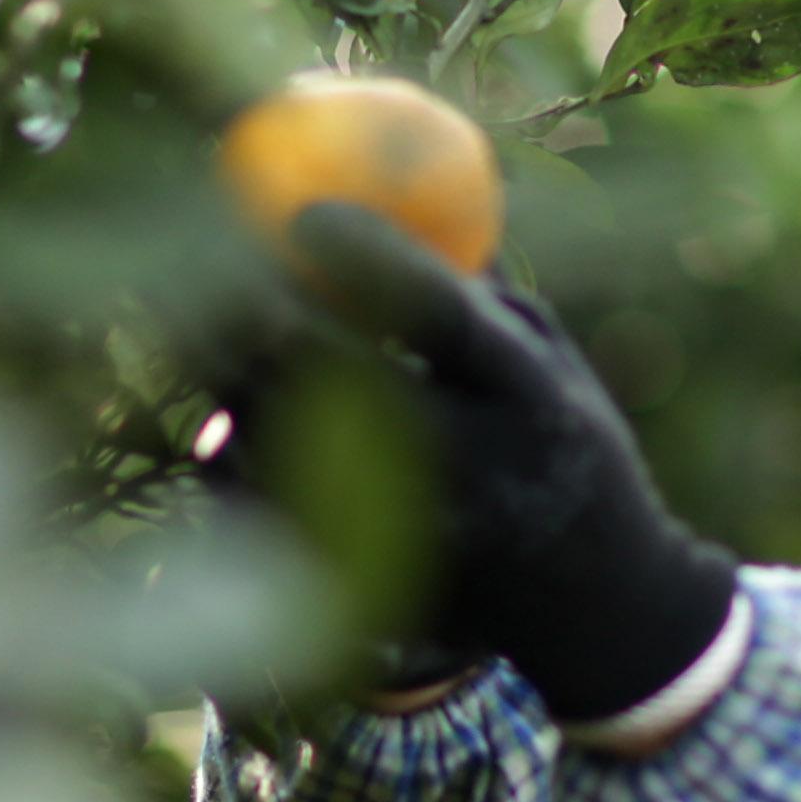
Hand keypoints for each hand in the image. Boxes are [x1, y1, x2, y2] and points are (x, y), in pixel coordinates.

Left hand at [262, 203, 742, 725]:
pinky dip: (231, 447)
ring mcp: (407, 533)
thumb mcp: (554, 363)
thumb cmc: (567, 450)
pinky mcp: (360, 580)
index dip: (366, 257)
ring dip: (227, 371)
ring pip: (276, 436)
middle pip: (331, 376)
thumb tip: (384, 194)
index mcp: (530, 402)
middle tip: (210, 254)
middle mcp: (468, 470)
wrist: (595, 607)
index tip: (304, 210)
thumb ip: (473, 291)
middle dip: (256, 304)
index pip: (437, 315)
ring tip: (205, 325)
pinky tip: (237, 415)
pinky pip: (260, 501)